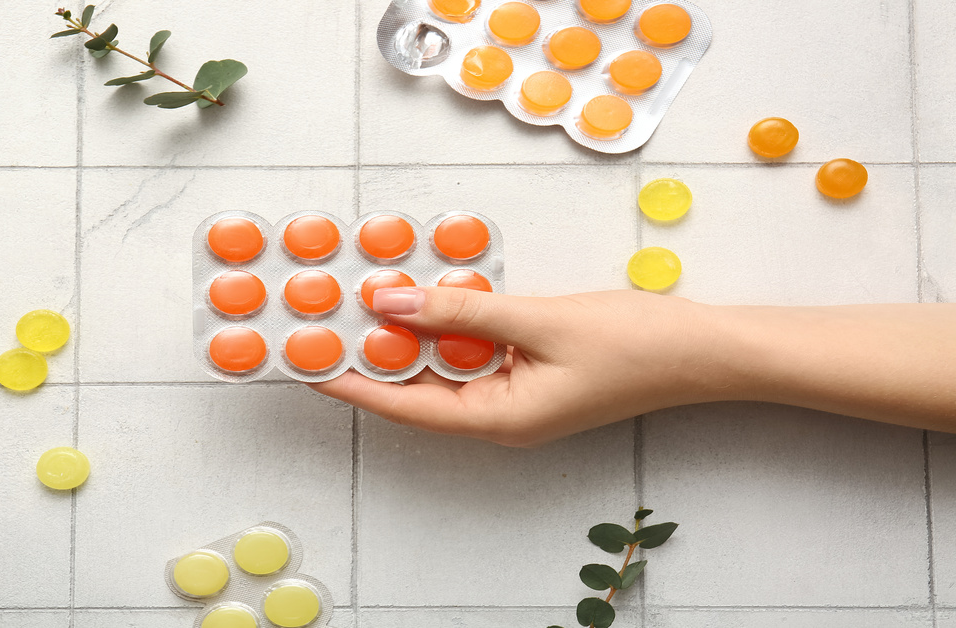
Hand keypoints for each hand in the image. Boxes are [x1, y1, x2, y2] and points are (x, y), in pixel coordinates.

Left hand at [309, 287, 724, 446]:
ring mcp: (516, 401)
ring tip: (360, 305)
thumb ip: (461, 311)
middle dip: (372, 355)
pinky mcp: (531, 378)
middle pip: (418, 390)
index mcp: (499, 421)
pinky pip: (473, 358)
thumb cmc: (633, 343)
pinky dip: (447, 332)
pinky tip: (427, 301)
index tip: (304, 362)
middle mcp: (500, 419)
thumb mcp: (538, 320)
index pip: (404, 406)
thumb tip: (389, 301)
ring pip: (444, 371)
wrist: (707, 352)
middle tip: (324, 321)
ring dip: (408, 339)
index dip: (350, 382)